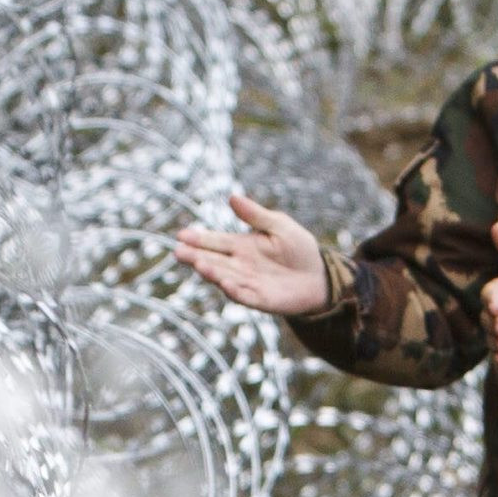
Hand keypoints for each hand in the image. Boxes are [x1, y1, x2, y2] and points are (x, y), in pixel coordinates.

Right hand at [172, 193, 331, 317]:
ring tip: (199, 264)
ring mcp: (247, 283)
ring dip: (211, 272)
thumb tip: (232, 197)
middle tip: (178, 251)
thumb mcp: (279, 225)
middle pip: (213, 260)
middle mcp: (239, 265)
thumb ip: (255, 215)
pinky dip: (234, 290)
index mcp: (241, 245)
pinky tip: (225, 283)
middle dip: (195, 256)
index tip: (181, 235)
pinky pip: (244, 295)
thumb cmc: (298, 249)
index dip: (199, 239)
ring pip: (224, 277)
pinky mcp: (259, 299)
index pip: (215, 241)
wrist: (318, 276)